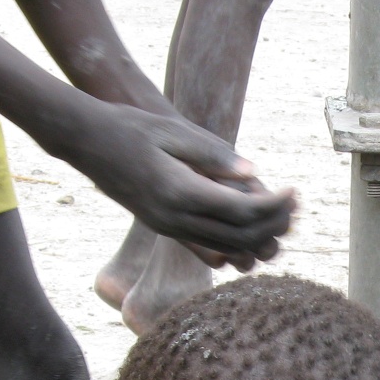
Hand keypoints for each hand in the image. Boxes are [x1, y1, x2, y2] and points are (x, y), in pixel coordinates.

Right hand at [46, 100, 294, 265]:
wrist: (83, 142)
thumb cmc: (129, 127)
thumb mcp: (173, 132)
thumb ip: (213, 155)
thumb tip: (254, 173)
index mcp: (180, 191)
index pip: (242, 209)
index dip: (275, 205)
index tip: (295, 191)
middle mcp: (174, 218)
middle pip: (241, 236)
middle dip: (274, 224)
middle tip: (295, 206)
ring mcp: (168, 228)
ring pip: (227, 250)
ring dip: (260, 240)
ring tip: (283, 222)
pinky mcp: (165, 229)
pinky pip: (207, 251)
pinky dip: (234, 249)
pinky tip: (252, 238)